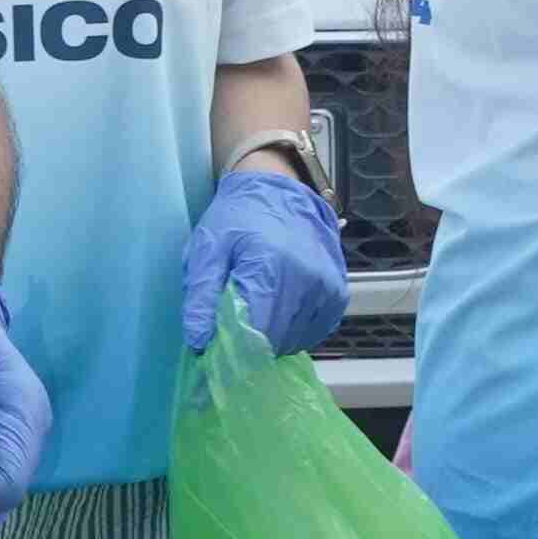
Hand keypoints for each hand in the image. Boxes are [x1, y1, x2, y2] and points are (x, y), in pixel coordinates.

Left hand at [179, 165, 348, 358]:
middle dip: (249, 344)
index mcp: (271, 267)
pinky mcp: (337, 294)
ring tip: (255, 313)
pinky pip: (314, 331)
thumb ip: (201, 296)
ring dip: (271, 339)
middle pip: (274, 340)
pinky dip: (292, 331)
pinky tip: (277, 312)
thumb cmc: (238, 219)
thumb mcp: (207, 249)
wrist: (280, 191)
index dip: (232, 347)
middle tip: (231, 327)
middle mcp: (307, 280)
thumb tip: (199, 342)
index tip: (216, 347)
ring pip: (294, 340)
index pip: (254, 332)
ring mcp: (327, 288)